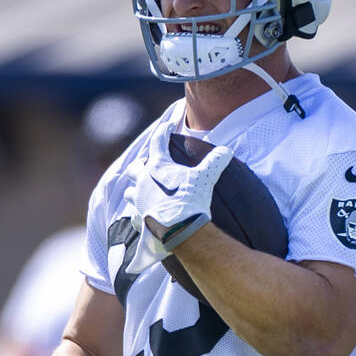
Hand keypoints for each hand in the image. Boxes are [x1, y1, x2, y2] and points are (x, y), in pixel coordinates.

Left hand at [123, 121, 232, 261]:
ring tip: (141, 192)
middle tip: (147, 166)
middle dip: (140, 166)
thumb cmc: (191, 199)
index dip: (163, 131)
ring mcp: (138, 201)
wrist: (180, 228)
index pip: (158, 142)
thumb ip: (215, 162)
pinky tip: (143, 216)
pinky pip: (133, 215)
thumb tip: (226, 151)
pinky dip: (137, 214)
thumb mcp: (206, 177)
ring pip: (129, 192)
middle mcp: (143, 181)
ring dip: (134, 191)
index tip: (167, 126)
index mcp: (157, 167)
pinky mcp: (138, 219)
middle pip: (134, 168)